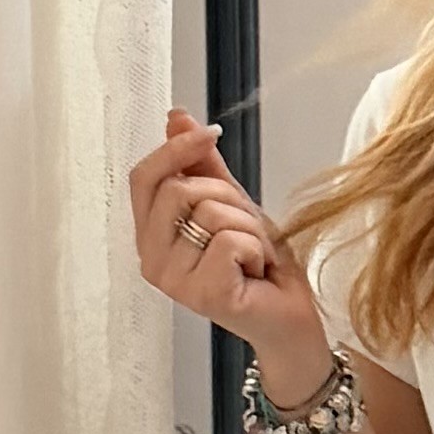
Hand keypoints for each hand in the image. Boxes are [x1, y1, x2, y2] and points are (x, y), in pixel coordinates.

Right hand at [128, 112, 331, 398]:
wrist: (290, 315)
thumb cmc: (259, 266)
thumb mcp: (230, 202)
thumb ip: (201, 164)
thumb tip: (176, 118)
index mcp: (151, 237)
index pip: (144, 178)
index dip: (175, 149)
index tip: (209, 134)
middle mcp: (153, 261)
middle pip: (179, 190)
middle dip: (226, 196)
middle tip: (245, 227)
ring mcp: (174, 282)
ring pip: (209, 214)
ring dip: (247, 227)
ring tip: (252, 255)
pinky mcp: (203, 295)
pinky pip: (229, 240)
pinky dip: (255, 248)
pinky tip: (256, 272)